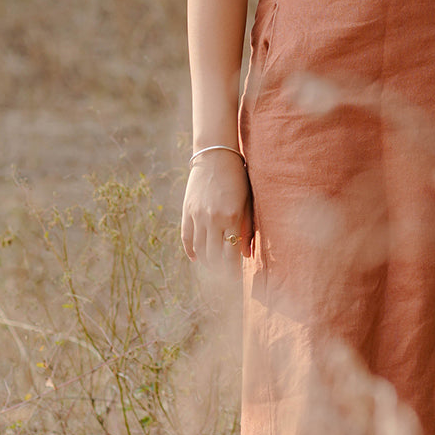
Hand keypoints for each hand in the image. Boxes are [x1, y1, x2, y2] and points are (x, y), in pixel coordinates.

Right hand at [181, 153, 252, 270]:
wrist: (216, 156)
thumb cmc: (238, 179)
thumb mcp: (247, 202)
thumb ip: (246, 229)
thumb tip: (246, 255)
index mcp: (232, 217)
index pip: (231, 253)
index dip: (233, 268)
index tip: (236, 277)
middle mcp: (213, 218)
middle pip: (214, 255)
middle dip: (220, 270)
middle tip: (225, 277)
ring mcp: (198, 215)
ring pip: (200, 249)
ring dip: (206, 262)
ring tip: (213, 269)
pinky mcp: (187, 211)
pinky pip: (186, 237)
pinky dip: (191, 250)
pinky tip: (197, 258)